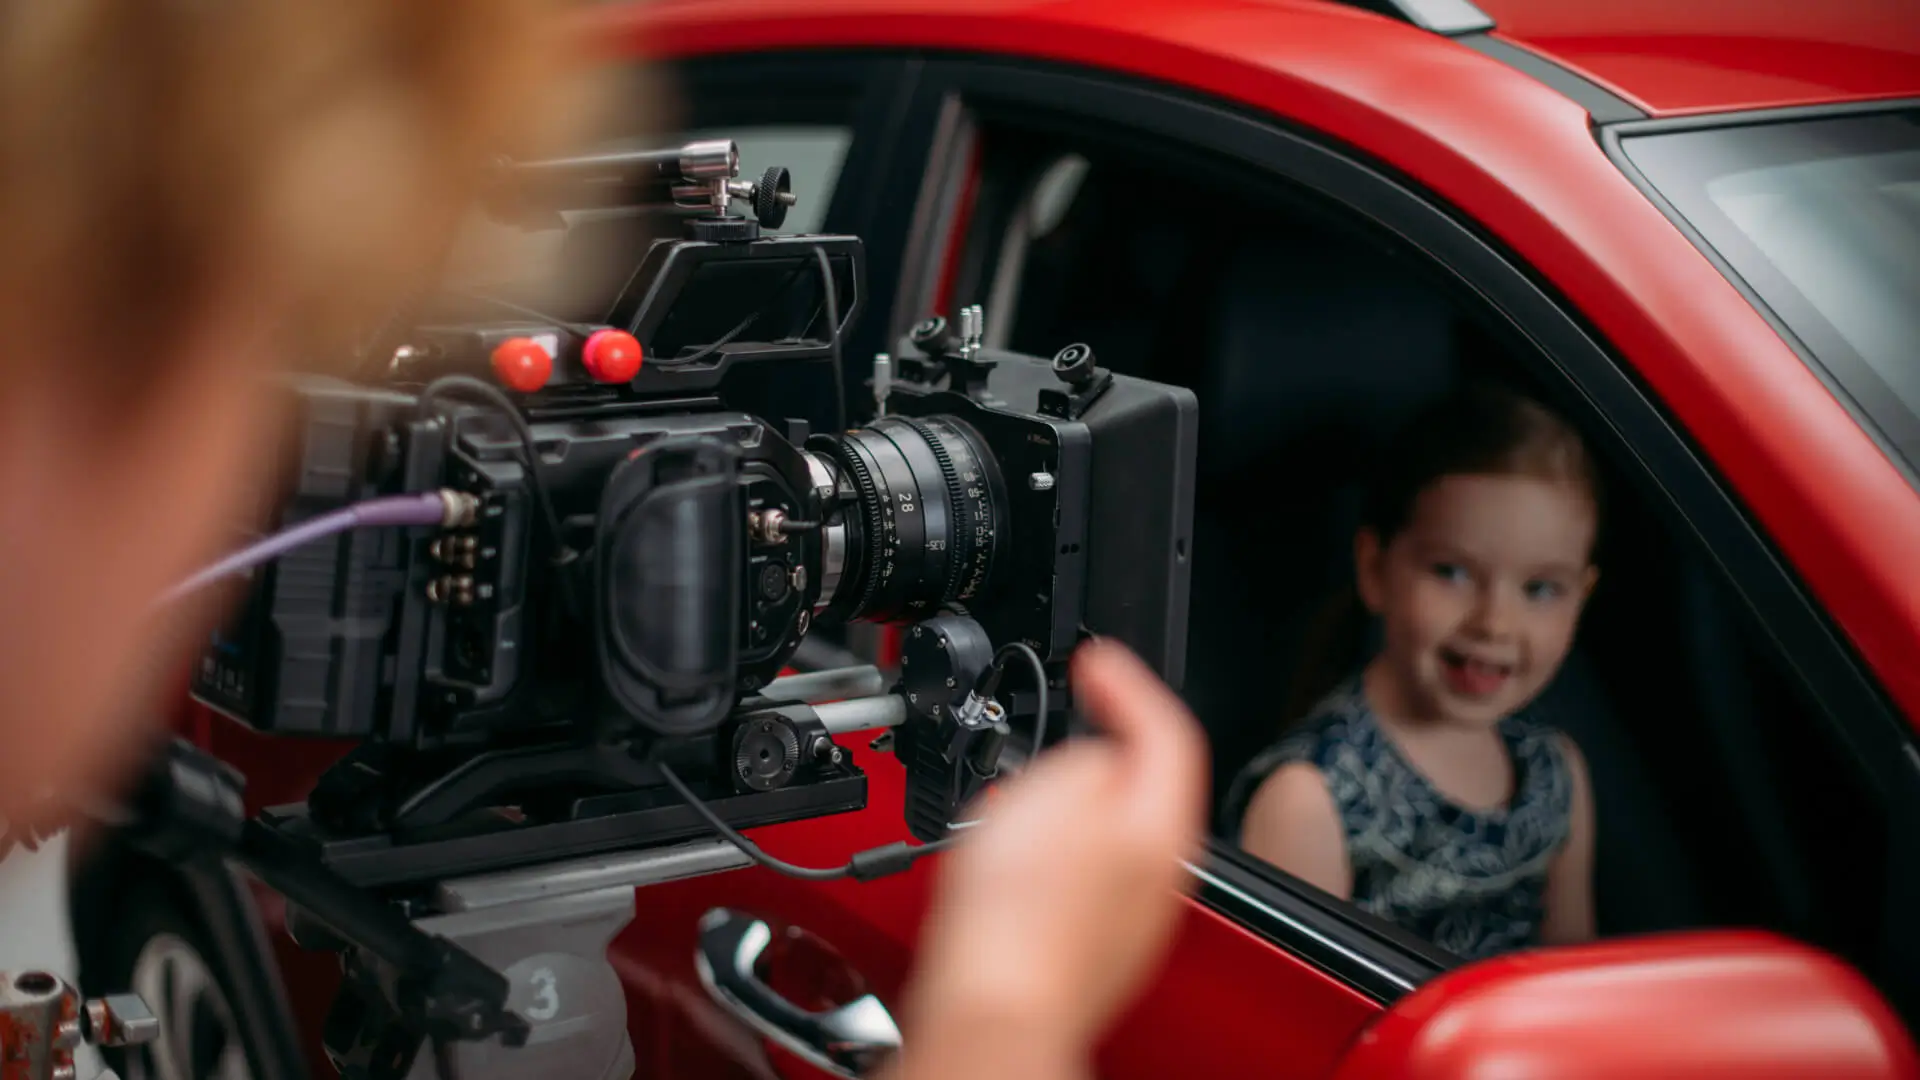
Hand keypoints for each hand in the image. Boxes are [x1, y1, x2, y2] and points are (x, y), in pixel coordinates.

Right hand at [887, 639, 1209, 1078]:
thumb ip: (1087, 753)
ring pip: (1109, 834)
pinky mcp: (1092, 948)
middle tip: (1059, 722)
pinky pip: (1080, 880)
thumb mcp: (1050, 786)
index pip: (1169, 730)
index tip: (1096, 661)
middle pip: (1144, 784)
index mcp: (1161, 822)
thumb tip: (1098, 760)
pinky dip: (1049, 855)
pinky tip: (1008, 864)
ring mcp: (1131, 917)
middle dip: (1097, 746)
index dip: (1130, 682)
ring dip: (1066, 803)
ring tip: (1015, 799)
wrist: (991, 1007)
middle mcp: (1162, 873)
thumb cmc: (1018, 914)